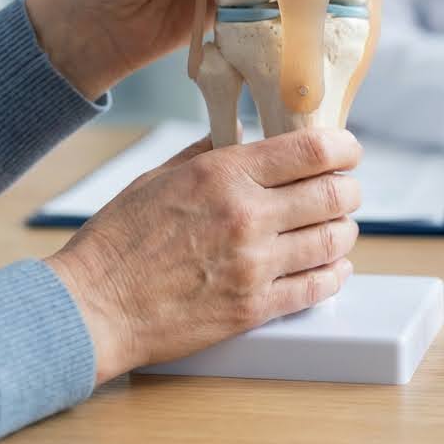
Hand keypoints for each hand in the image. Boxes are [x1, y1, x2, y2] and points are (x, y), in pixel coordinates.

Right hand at [45, 128, 361, 384]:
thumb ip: (209, 153)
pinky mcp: (253, 308)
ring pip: (333, 240)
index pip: (313, 150)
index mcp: (223, 174)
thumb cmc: (119, 239)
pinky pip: (317, 287)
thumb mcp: (159, 177)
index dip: (345, 148)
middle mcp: (245, 215)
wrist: (94, 306)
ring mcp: (253, 264)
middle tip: (345, 191)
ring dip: (343, 232)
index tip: (349, 152)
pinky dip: (335, 274)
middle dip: (349, 190)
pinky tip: (333, 267)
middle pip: (334, 194)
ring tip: (337, 229)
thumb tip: (247, 135)